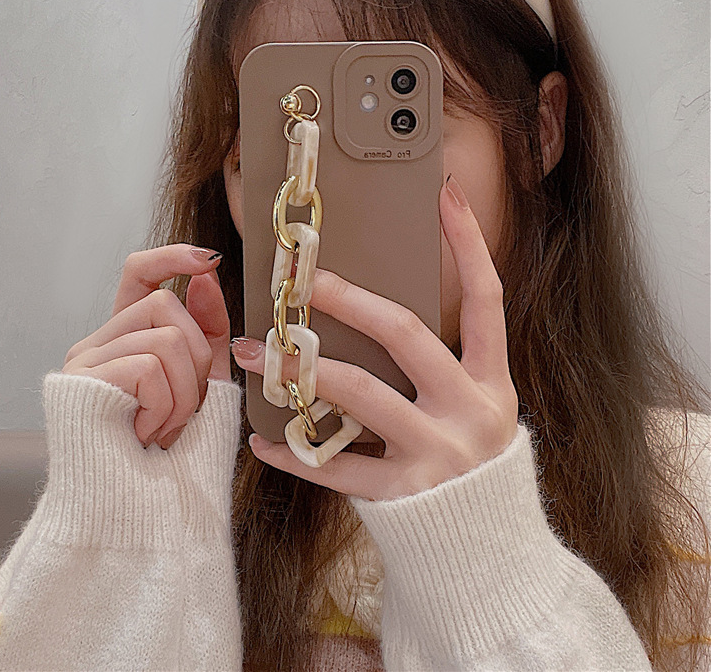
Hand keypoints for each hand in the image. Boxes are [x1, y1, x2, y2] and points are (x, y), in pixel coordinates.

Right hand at [61, 244, 230, 448]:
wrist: (147, 512)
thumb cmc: (175, 456)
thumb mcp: (205, 383)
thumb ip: (208, 331)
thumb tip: (205, 276)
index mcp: (128, 339)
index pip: (138, 273)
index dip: (171, 256)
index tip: (208, 259)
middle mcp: (100, 342)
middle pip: (165, 303)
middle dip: (199, 358)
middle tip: (187, 408)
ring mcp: (86, 360)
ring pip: (165, 336)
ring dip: (185, 393)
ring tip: (166, 428)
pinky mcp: (81, 380)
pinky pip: (148, 367)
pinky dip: (164, 407)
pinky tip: (146, 434)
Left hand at [231, 175, 518, 500]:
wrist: (489, 553)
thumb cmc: (472, 469)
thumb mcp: (473, 410)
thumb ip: (439, 369)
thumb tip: (375, 316)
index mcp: (493, 384)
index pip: (487, 298)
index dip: (468, 244)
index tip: (444, 196)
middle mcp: (471, 412)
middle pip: (407, 335)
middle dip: (351, 299)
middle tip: (304, 278)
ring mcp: (438, 454)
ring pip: (362, 393)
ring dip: (302, 368)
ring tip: (256, 349)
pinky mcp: (404, 495)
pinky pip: (337, 466)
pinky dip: (294, 453)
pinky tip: (262, 439)